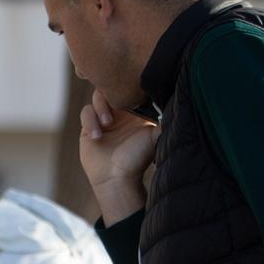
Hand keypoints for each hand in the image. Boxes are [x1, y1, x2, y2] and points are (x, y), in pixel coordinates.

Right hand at [78, 89, 155, 223]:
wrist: (117, 177)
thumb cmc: (138, 158)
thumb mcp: (155, 135)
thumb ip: (163, 117)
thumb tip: (177, 99)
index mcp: (135, 111)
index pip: (130, 89)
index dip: (128, 86)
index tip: (131, 92)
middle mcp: (119, 113)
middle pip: (111, 88)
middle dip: (111, 93)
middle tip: (118, 105)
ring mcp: (102, 120)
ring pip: (97, 97)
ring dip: (101, 107)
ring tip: (108, 123)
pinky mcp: (87, 128)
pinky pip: (86, 113)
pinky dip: (90, 121)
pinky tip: (97, 136)